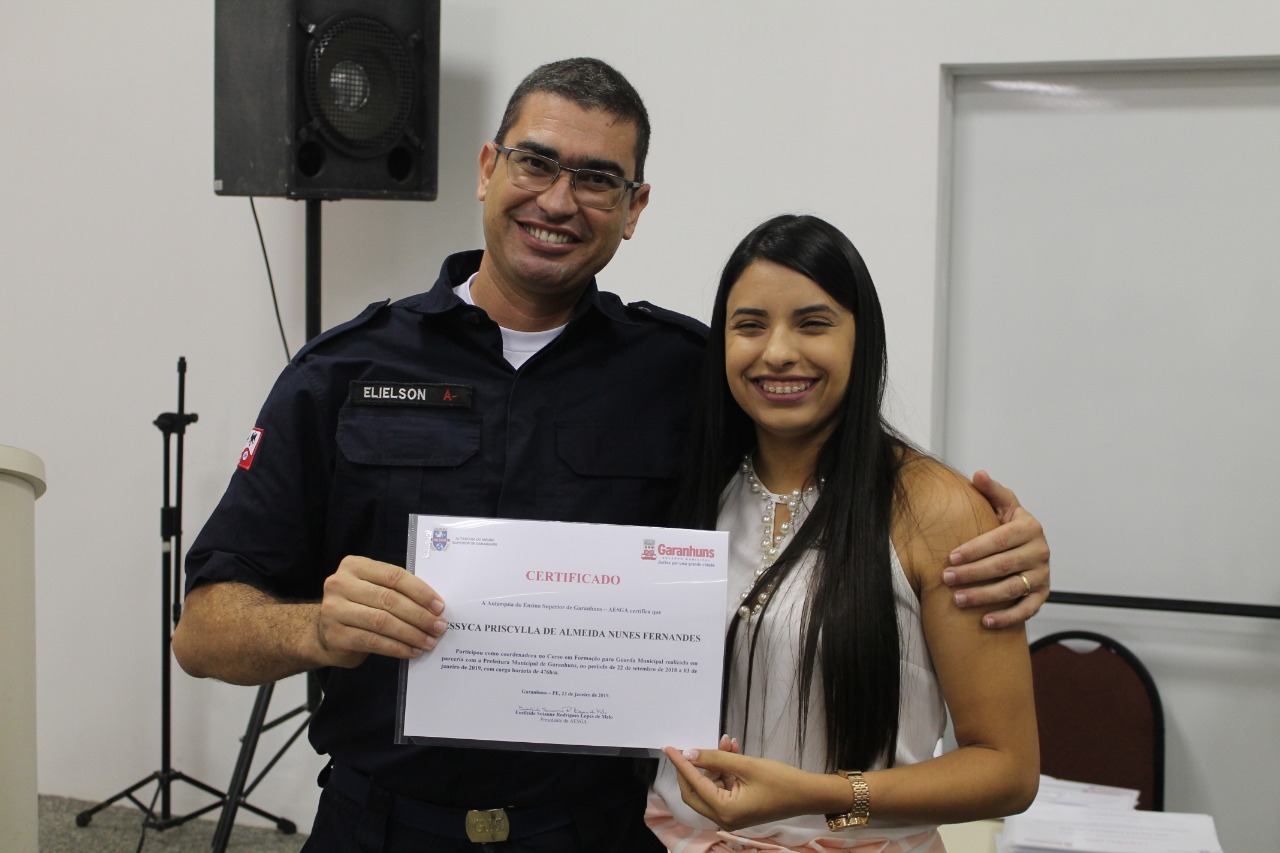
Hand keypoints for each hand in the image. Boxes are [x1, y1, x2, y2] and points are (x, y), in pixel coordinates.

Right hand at [316, 555, 446, 667]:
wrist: (322, 633)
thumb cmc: (358, 607)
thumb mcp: (372, 589)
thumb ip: (396, 590)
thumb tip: (434, 606)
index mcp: (354, 566)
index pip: (394, 576)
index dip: (420, 591)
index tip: (439, 606)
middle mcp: (340, 584)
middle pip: (390, 599)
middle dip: (420, 615)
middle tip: (439, 627)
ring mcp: (335, 610)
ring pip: (383, 622)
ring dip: (411, 634)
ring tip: (429, 641)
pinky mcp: (336, 635)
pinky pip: (374, 641)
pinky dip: (397, 647)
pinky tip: (412, 651)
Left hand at [662, 746, 833, 830]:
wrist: (808, 794)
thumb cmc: (781, 781)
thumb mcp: (745, 765)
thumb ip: (715, 759)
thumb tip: (689, 754)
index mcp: (724, 811)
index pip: (693, 785)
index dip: (681, 764)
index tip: (669, 748)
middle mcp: (724, 818)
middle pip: (695, 791)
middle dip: (694, 767)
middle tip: (691, 746)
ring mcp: (731, 815)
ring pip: (711, 786)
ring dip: (715, 764)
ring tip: (727, 743)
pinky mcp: (739, 808)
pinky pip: (723, 787)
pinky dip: (725, 770)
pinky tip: (732, 750)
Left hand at [945, 471, 1049, 628]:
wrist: (1027, 546)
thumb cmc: (1008, 524)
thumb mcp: (1003, 504)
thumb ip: (991, 491)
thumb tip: (978, 474)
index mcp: (1030, 527)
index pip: (1000, 539)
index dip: (975, 549)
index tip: (951, 556)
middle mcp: (1040, 552)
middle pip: (1003, 566)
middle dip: (973, 573)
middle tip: (947, 578)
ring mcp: (1042, 575)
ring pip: (1012, 589)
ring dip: (984, 596)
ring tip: (958, 599)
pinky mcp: (1042, 595)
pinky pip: (1026, 610)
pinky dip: (1007, 618)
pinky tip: (985, 622)